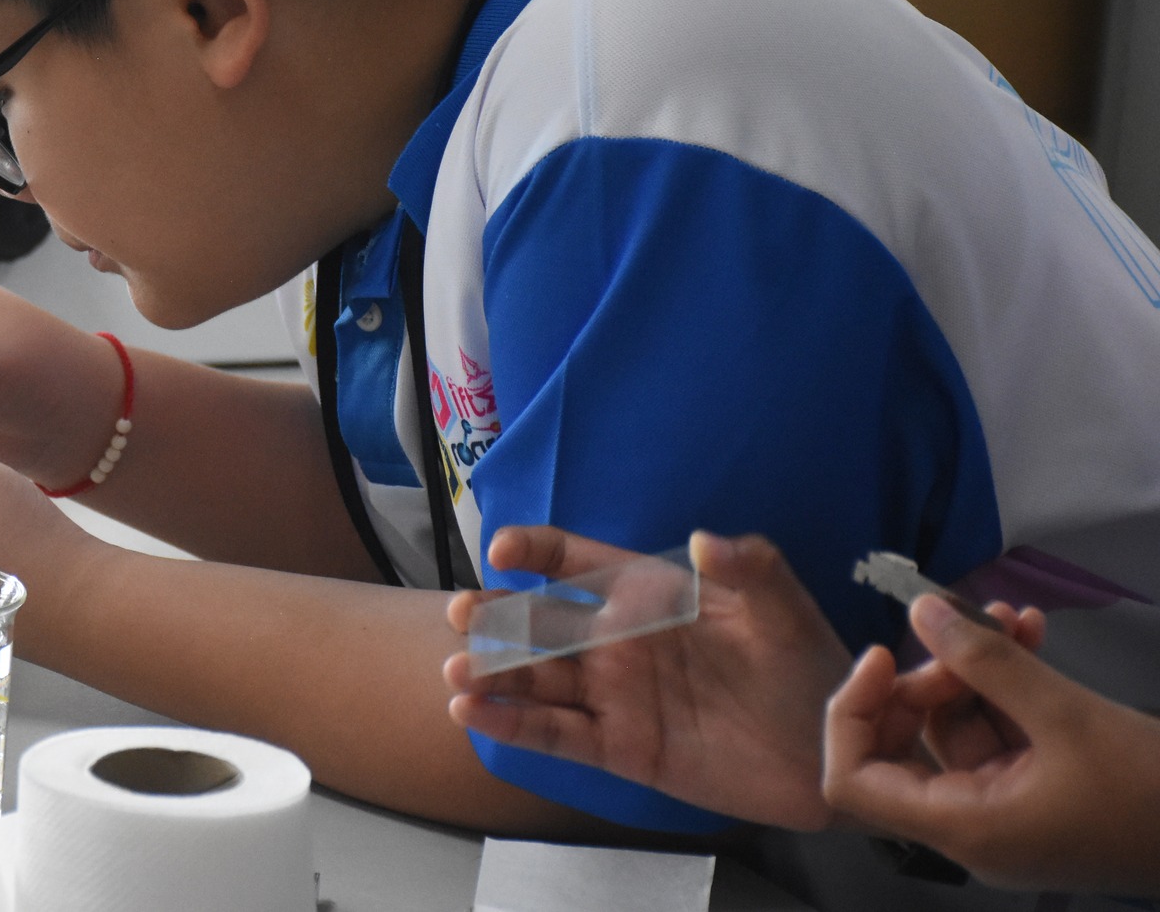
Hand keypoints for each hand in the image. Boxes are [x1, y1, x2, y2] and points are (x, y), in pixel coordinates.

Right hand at [443, 527, 850, 830]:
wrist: (834, 751)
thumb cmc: (809, 666)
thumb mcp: (784, 607)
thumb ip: (750, 567)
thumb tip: (705, 538)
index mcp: (648, 595)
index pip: (577, 563)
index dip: (537, 551)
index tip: (504, 549)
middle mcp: (618, 642)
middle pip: (540, 623)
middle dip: (495, 617)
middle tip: (461, 614)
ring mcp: (615, 697)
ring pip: (537, 681)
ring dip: (492, 675)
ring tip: (455, 674)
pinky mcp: (622, 748)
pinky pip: (558, 735)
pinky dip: (513, 727)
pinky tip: (475, 716)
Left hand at [824, 594, 1159, 893]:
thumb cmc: (1153, 793)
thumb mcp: (1067, 715)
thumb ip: (988, 660)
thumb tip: (923, 611)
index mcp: (962, 827)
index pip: (851, 782)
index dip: (851, 714)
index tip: (884, 658)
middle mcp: (970, 825)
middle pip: (899, 746)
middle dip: (925, 678)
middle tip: (963, 633)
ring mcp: (1003, 809)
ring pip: (955, 727)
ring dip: (972, 665)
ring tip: (1009, 614)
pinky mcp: (1036, 790)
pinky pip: (998, 730)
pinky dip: (1006, 683)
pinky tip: (1029, 632)